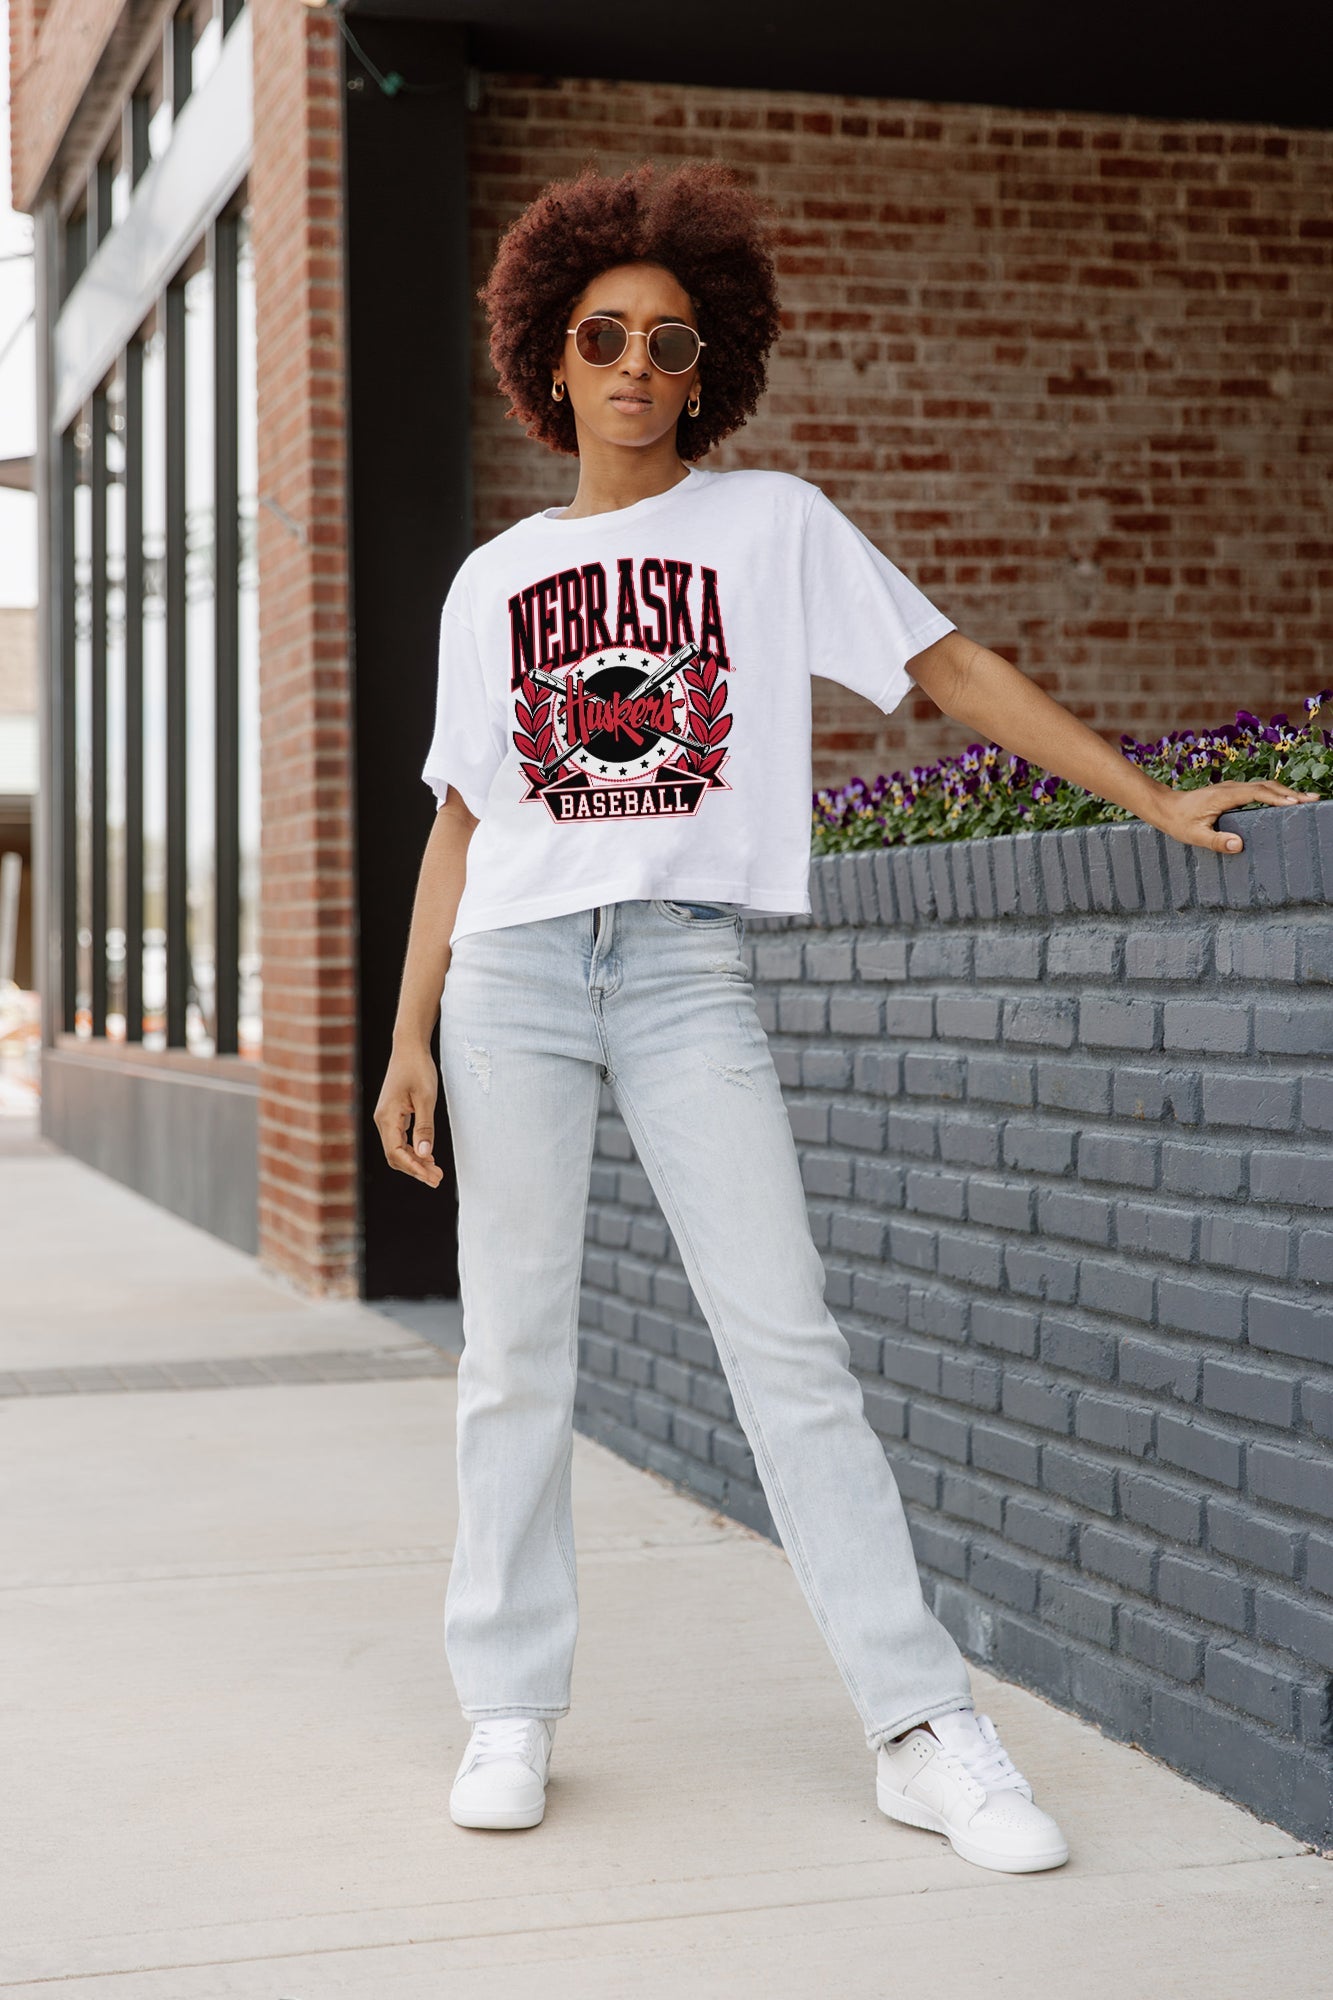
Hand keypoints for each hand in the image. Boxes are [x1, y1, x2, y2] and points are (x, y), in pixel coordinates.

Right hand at [374, 1044, 444, 1186]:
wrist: (409, 1048)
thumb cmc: (418, 1069)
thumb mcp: (426, 1098)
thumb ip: (425, 1128)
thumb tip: (424, 1154)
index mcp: (387, 1117)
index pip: (396, 1152)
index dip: (414, 1168)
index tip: (432, 1178)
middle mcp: (382, 1120)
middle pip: (395, 1156)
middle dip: (415, 1169)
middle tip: (438, 1179)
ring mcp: (386, 1118)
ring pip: (397, 1149)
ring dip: (415, 1162)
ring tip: (436, 1172)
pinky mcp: (393, 1115)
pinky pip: (399, 1140)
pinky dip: (413, 1150)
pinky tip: (428, 1156)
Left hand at [1151, 780, 1321, 853]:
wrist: (1165, 806)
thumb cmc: (1179, 822)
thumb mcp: (1195, 836)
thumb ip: (1217, 841)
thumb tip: (1240, 845)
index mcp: (1225, 796)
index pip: (1257, 793)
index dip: (1277, 798)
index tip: (1295, 803)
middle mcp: (1231, 788)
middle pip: (1267, 786)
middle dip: (1290, 793)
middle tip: (1312, 800)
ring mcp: (1232, 788)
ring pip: (1264, 786)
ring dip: (1285, 791)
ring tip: (1307, 799)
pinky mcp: (1232, 792)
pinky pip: (1258, 790)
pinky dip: (1275, 793)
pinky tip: (1286, 800)